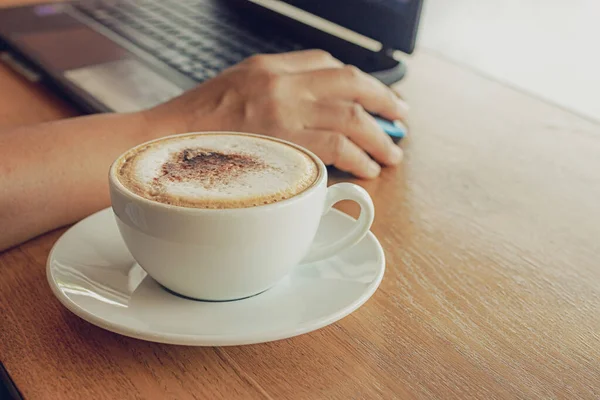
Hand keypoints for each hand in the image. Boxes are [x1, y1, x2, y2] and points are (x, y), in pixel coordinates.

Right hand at [146, 50, 408, 178]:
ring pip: (350, 114)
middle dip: (384, 99)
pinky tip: (368, 168)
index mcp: (267, 67)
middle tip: (401, 117)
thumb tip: (305, 108)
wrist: (159, 144)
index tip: (371, 96)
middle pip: (350, 82)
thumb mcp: (231, 91)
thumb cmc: (191, 124)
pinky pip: (336, 146)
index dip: (356, 80)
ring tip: (393, 151)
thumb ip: (269, 91)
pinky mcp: (281, 143)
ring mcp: (281, 111)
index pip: (324, 61)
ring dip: (379, 134)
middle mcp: (279, 83)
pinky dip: (358, 157)